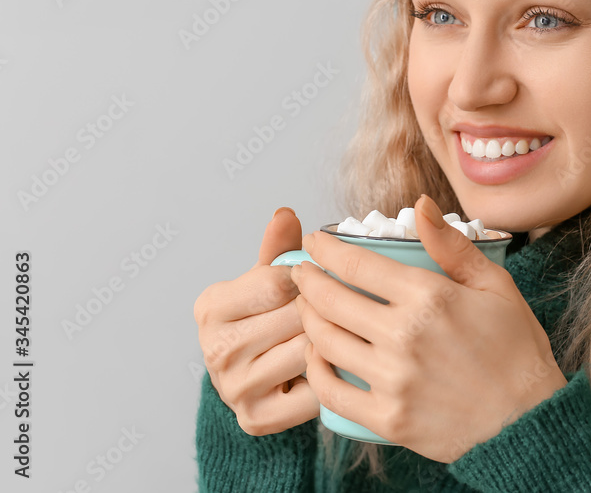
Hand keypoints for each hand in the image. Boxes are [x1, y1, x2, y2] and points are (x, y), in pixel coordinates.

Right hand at [194, 207, 319, 435]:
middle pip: (295, 317)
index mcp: (211, 307)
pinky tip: (330, 368)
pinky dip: (329, 379)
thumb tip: (286, 214)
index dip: (307, 279)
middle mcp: (214, 349)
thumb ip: (279, 250)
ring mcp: (233, 388)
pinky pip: (314, 392)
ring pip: (307, 352)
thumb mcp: (268, 281)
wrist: (257, 381)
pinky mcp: (257, 418)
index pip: (276, 282)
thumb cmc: (268, 320)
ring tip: (337, 336)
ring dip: (331, 343)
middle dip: (323, 311)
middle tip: (337, 311)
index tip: (317, 281)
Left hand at [291, 194, 567, 462]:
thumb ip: (452, 246)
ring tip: (308, 309)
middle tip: (302, 274)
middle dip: (306, 281)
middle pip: (331, 300)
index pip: (357, 264)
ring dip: (307, 320)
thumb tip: (421, 205)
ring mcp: (393, 380)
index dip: (326, 249)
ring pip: (325, 342)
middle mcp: (404, 336)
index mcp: (430, 297)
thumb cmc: (516, 351)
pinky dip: (315, 370)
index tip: (314, 243)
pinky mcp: (387, 418)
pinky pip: (331, 392)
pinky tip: (316, 357)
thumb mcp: (495, 286)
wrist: (528, 422)